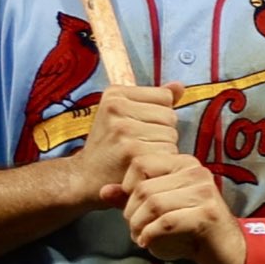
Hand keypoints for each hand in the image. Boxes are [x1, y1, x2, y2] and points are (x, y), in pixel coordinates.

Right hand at [77, 83, 179, 206]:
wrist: (86, 177)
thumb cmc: (110, 146)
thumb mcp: (124, 115)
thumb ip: (154, 100)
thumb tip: (179, 86)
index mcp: (115, 93)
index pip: (165, 96)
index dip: (159, 115)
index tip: (138, 126)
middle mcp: (116, 107)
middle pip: (170, 116)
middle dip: (162, 132)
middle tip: (139, 144)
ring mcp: (123, 128)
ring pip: (171, 135)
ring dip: (164, 148)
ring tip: (140, 154)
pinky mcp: (132, 149)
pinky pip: (169, 152)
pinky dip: (162, 162)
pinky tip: (144, 166)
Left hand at [118, 154, 248, 263]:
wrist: (226, 250)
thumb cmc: (190, 229)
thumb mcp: (157, 210)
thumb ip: (132, 199)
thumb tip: (103, 191)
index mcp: (183, 163)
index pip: (141, 163)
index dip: (126, 188)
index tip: (130, 209)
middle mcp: (196, 171)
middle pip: (144, 188)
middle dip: (131, 213)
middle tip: (134, 229)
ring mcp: (204, 191)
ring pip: (153, 204)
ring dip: (139, 226)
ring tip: (140, 237)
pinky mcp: (208, 213)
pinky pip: (167, 222)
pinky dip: (151, 235)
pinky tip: (149, 243)